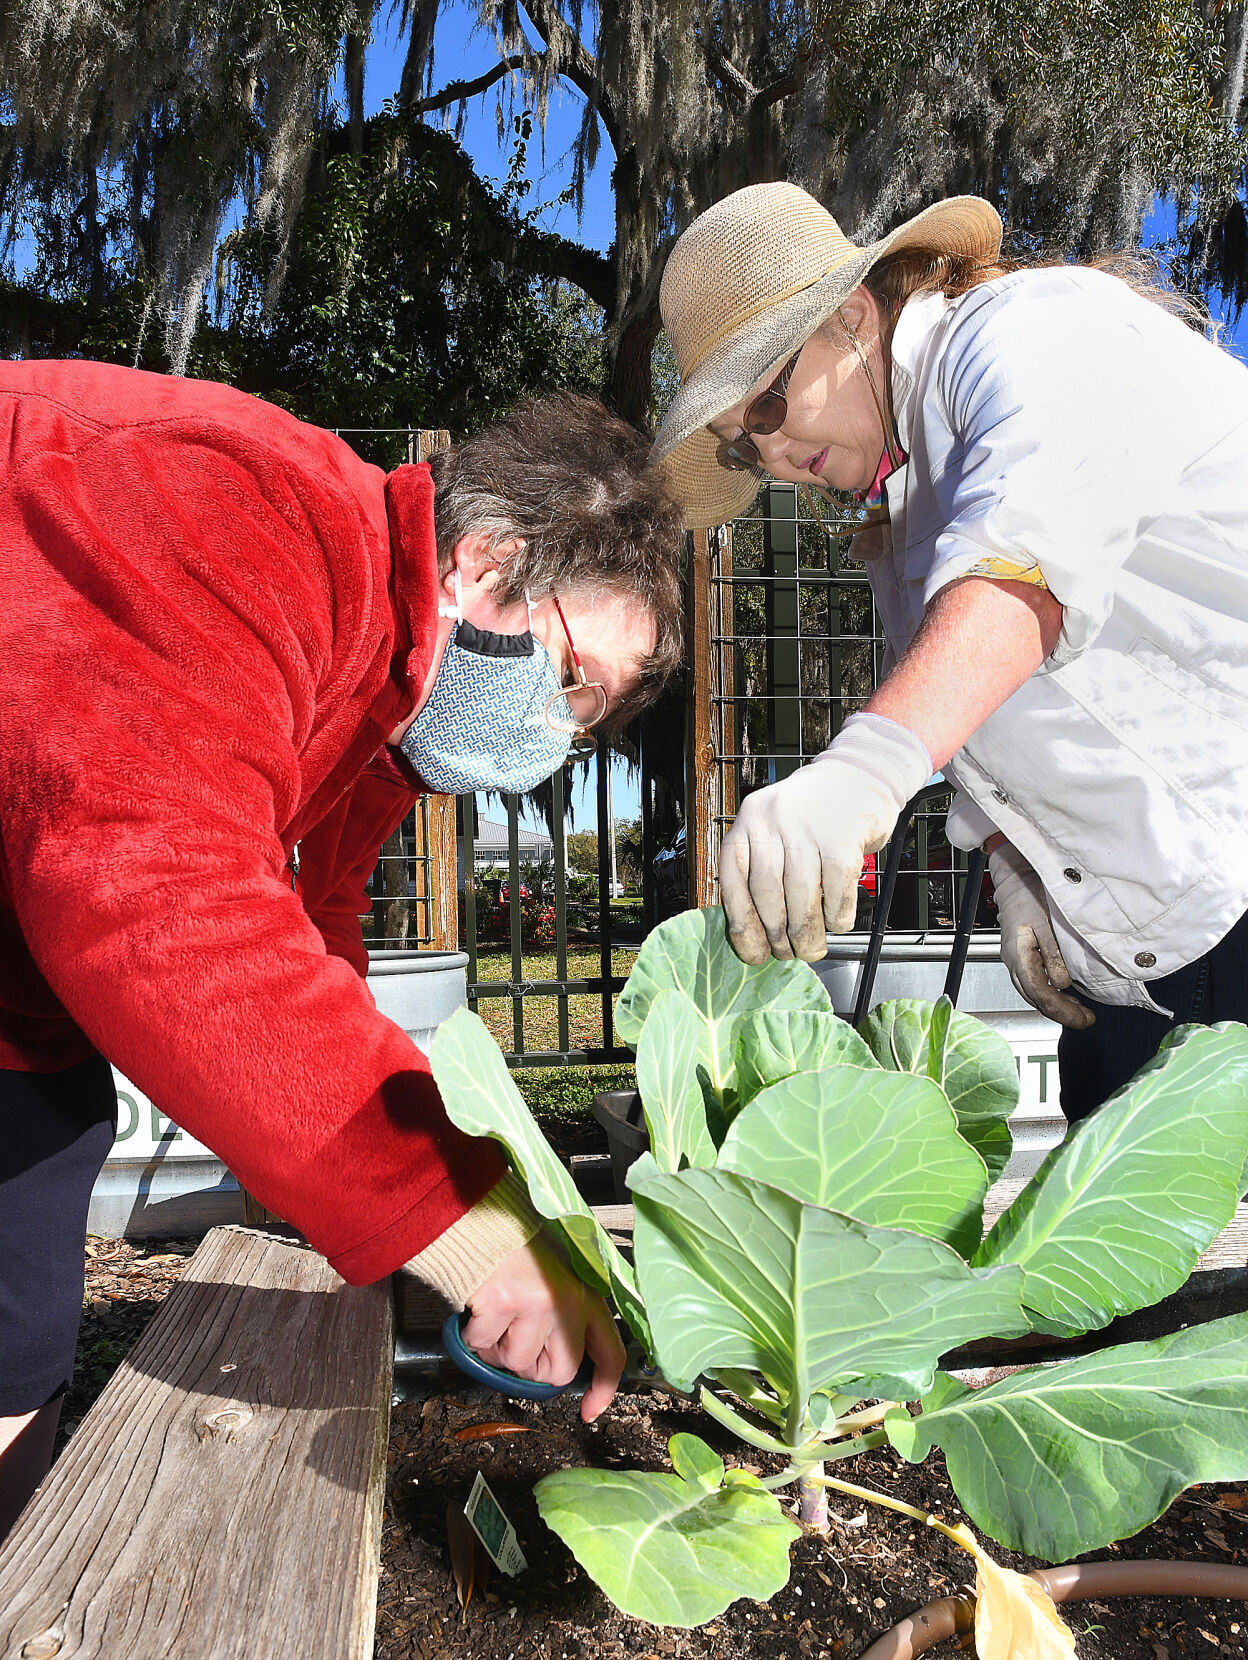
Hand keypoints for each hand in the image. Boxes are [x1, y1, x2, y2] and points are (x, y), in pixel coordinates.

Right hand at [462, 1233, 625, 1421]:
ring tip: (499, 1318)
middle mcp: (569, 1300)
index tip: (590, 1411)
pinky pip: (485, 1346)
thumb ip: (569, 1321)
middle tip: (517, 1338)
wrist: (485, 1226)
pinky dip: (476, 1338)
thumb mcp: (560, 1284)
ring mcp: (539, 1303)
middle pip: (559, 1372)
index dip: (602, 1390)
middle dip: (533, 1367)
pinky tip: (481, 1313)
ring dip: (500, 1351)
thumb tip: (561, 1367)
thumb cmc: (520, 1256)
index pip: (609, 1353)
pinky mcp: (505, 1302)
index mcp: (587, 1296)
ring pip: (518, 1364)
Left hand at [719, 714, 931, 962]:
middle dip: (777, 934)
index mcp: (750, 821)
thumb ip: (761, 869)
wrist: (860, 774)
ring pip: (802, 897)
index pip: (734, 879)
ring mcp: (809, 827)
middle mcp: (774, 820)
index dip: (742, 923)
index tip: (753, 953)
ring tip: (811, 949)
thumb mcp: (776, 830)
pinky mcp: (844, 838)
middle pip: (768, 893)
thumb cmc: (814, 816)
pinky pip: (837, 892)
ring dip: (807, 934)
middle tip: (788, 953)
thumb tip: (755, 935)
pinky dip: (837, 917)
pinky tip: (838, 923)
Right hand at [988, 842, 1094, 1028]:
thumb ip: (1054, 952)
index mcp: (1017, 954)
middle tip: (1086, 1020)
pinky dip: (1049, 994)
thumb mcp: (1045, 920)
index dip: (1062, 1009)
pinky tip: (1064, 995)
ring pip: (1032, 993)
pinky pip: (1033, 983)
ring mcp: (1014, 960)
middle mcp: (1012, 961)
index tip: (1084, 1017)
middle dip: (1060, 1013)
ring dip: (1055, 1005)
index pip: (1039, 992)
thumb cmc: (1029, 893)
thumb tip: (1063, 982)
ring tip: (1078, 1013)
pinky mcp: (1021, 956)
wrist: (1015, 878)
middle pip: (1034, 998)